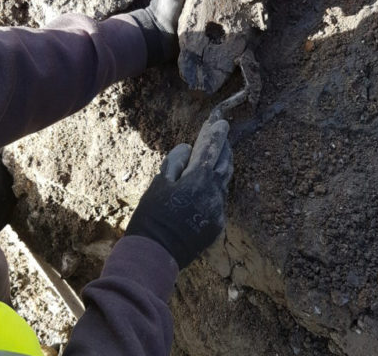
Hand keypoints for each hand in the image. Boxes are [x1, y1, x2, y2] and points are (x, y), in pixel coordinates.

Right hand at [125, 116, 232, 268]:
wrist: (155, 254)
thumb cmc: (152, 216)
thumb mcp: (158, 184)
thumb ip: (176, 162)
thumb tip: (188, 148)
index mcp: (199, 179)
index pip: (212, 149)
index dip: (216, 134)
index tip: (222, 123)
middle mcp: (215, 193)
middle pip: (225, 164)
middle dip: (224, 149)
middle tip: (222, 137)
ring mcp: (219, 211)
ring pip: (224, 183)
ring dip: (222, 168)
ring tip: (219, 157)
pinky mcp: (217, 225)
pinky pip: (220, 201)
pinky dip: (215, 190)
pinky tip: (208, 188)